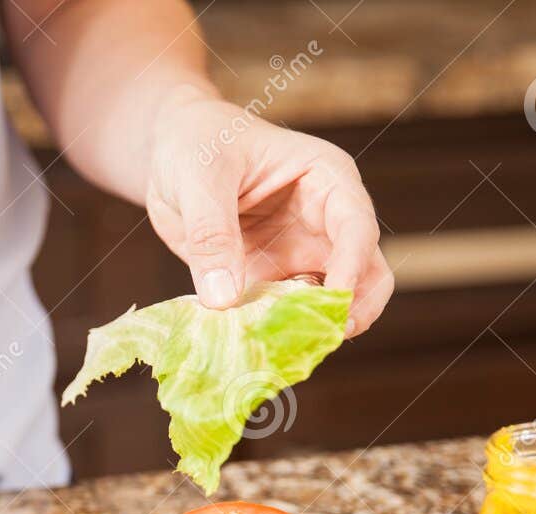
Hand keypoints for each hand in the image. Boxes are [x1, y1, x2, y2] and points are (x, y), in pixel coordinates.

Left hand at [145, 89, 393, 335]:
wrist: (170, 150)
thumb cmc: (196, 142)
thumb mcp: (199, 176)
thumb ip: (211, 234)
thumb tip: (224, 298)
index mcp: (326, 180)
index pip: (356, 226)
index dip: (353, 265)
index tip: (335, 300)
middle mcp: (324, 222)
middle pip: (365, 273)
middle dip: (353, 308)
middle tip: (325, 337)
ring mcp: (301, 254)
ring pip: (331, 302)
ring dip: (313, 327)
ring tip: (283, 348)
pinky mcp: (272, 280)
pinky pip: (285, 315)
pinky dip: (276, 333)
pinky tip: (254, 347)